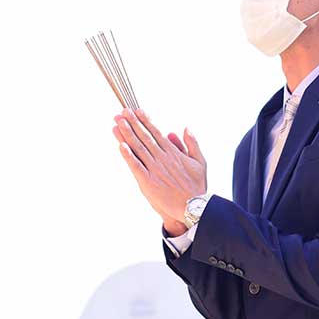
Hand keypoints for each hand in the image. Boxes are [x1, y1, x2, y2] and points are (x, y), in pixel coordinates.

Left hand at [112, 108, 206, 225]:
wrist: (194, 207)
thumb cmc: (197, 186)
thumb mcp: (200, 162)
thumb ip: (192, 144)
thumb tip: (185, 129)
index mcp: (173, 152)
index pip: (156, 133)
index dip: (146, 121)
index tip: (137, 111)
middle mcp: (162, 158)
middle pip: (144, 137)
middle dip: (132, 123)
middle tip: (122, 112)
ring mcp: (154, 169)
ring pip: (138, 148)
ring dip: (126, 135)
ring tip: (118, 123)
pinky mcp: (148, 182)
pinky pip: (135, 166)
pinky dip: (128, 155)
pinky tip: (120, 145)